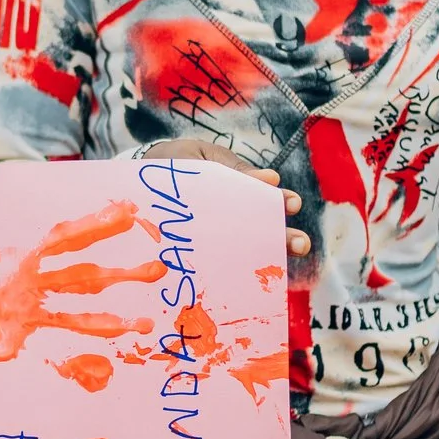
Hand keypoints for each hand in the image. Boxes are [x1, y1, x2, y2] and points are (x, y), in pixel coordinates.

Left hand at [140, 138, 309, 257]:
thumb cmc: (173, 163)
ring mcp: (214, 231)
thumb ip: (229, 169)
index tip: (292, 205)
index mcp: (232, 185)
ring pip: (245, 243)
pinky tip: (250, 280)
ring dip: (268, 250)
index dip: (277, 201)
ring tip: (290, 257)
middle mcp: (229, 210)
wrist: (136, 178)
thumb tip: (270, 179)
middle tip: (301, 245)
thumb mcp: (200, 158)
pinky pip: (217, 260)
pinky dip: (233, 269)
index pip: (260, 195)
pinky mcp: (196, 248)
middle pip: (260, 223)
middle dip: (281, 234)